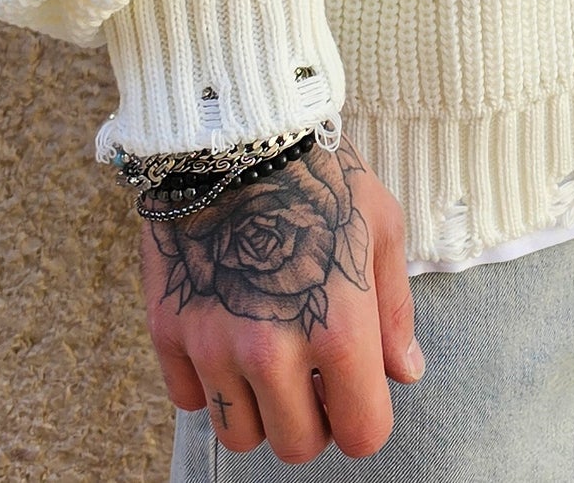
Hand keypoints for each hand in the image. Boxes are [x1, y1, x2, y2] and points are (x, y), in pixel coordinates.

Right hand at [139, 138, 423, 462]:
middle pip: (295, 446)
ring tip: (267, 360)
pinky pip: (186, 399)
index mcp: (337, 332)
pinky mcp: (168, 328)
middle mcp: (271, 351)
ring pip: (237, 435)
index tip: (356, 390)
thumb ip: (393, 311)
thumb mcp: (381, 227)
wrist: (234, 127)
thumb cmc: (320, 174)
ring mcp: (213, 343)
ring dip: (257, 410)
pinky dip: (206, 382)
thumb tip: (405, 374)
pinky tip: (224, 335)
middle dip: (312, 420)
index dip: (364, 417)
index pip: (361, 434)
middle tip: (311, 377)